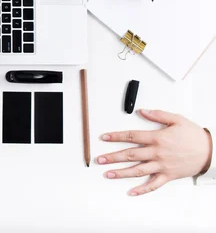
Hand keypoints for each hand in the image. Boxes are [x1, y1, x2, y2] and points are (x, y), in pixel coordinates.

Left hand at [98, 109, 212, 195]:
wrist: (211, 151)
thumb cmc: (194, 136)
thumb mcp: (177, 119)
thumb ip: (158, 115)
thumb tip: (143, 111)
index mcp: (158, 138)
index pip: (131, 137)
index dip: (116, 137)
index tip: (104, 138)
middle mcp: (157, 153)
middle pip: (130, 155)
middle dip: (113, 157)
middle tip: (99, 159)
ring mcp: (162, 166)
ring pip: (138, 170)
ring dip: (121, 173)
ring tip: (108, 173)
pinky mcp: (168, 175)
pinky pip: (153, 184)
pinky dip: (142, 189)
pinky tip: (131, 192)